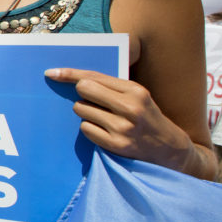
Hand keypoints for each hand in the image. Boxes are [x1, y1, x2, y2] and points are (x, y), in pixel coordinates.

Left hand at [44, 68, 194, 170]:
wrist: (168, 148)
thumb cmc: (146, 116)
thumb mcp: (137, 95)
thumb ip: (111, 86)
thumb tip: (77, 80)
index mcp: (135, 90)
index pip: (94, 77)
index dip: (71, 74)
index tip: (52, 73)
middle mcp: (129, 108)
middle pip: (84, 90)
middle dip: (83, 94)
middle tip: (93, 101)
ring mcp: (122, 128)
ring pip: (81, 110)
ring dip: (86, 112)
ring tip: (104, 118)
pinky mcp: (115, 145)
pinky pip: (85, 129)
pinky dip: (89, 128)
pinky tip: (104, 130)